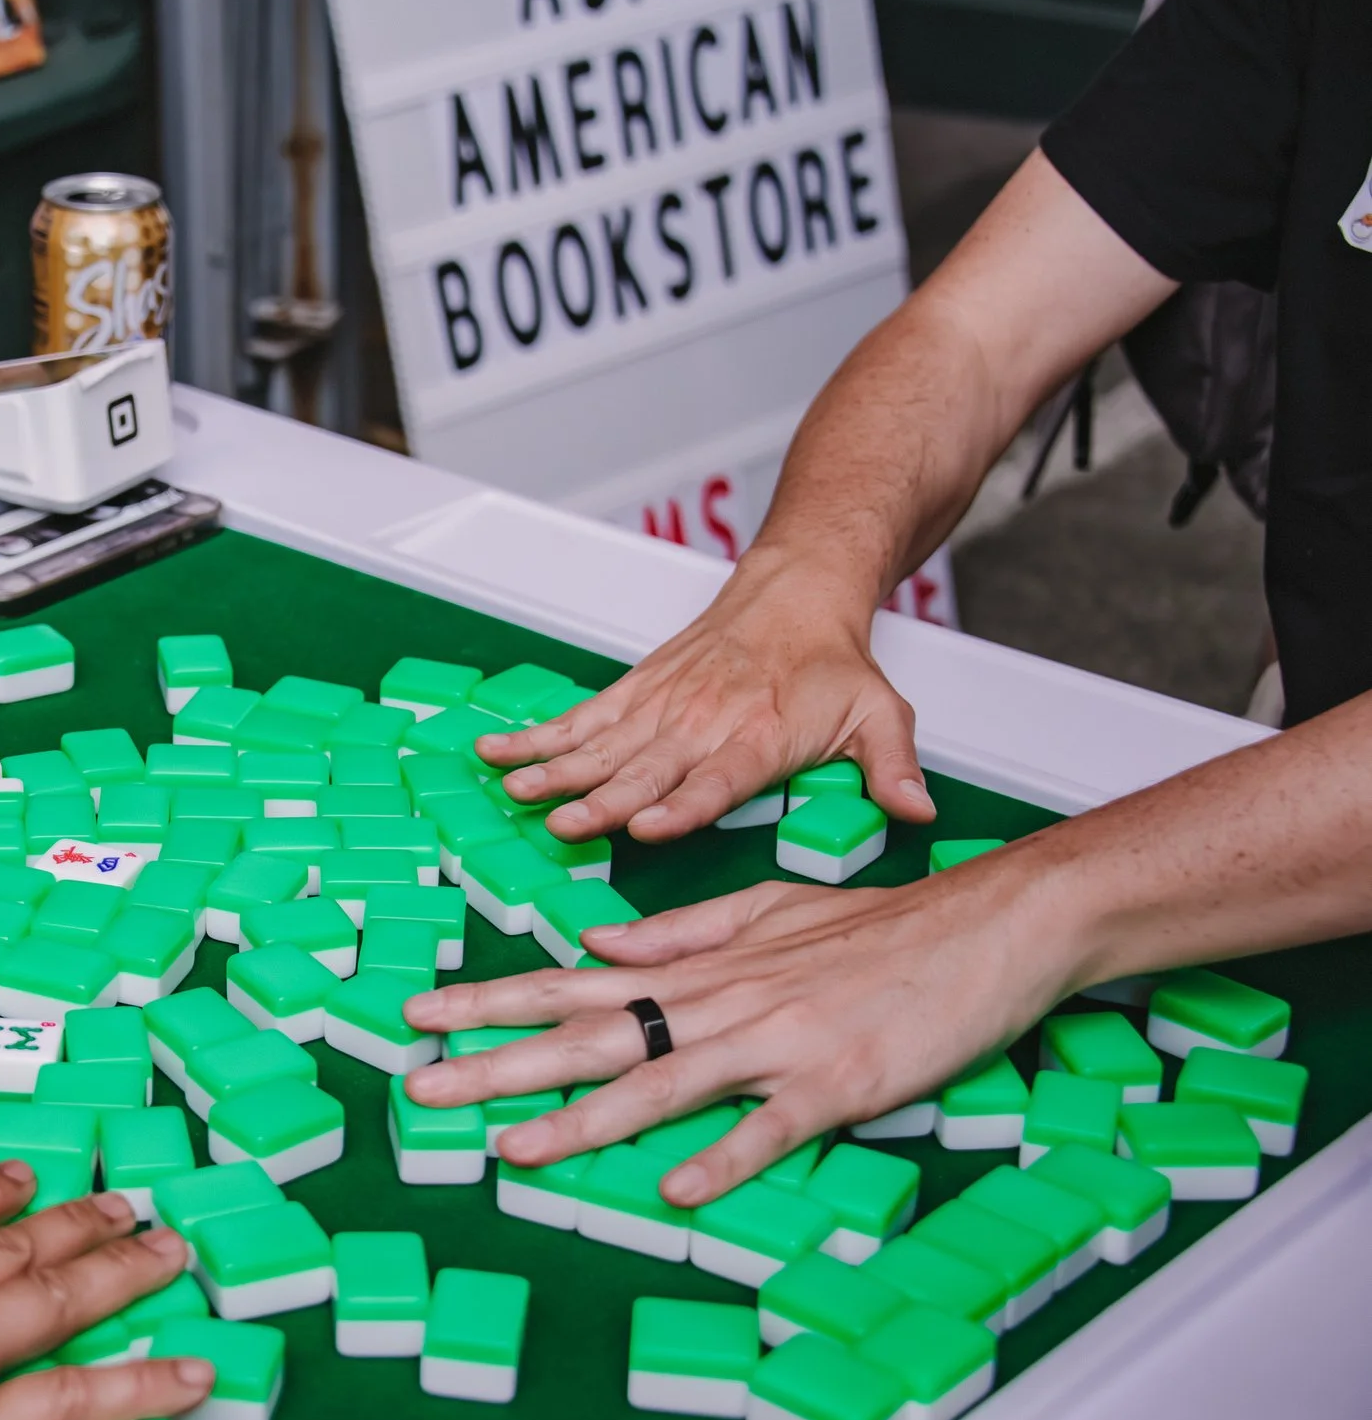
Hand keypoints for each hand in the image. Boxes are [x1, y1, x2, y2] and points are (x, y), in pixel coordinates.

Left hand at [400, 856, 1080, 1205]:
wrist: (987, 925)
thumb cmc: (879, 927)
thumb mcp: (765, 913)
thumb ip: (678, 930)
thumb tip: (597, 936)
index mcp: (697, 969)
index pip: (572, 982)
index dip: (492, 1001)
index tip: (421, 1016)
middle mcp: (718, 1003)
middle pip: (590, 1034)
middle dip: (498, 1060)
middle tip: (420, 1086)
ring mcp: (774, 1044)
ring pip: (659, 1084)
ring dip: (581, 1119)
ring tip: (511, 1149)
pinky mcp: (836, 1083)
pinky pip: (768, 1127)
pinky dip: (722, 1157)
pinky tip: (675, 1187)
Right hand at [477, 559, 937, 843]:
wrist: (795, 591)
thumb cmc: (831, 663)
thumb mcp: (878, 713)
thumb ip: (893, 769)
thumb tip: (921, 813)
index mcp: (757, 736)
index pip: (716, 779)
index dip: (680, 805)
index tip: (647, 828)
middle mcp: (702, 721)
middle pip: (644, 766)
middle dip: (600, 799)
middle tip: (561, 824)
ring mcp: (662, 705)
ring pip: (601, 743)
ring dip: (555, 769)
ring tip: (515, 791)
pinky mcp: (636, 692)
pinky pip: (580, 718)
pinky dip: (537, 735)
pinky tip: (498, 752)